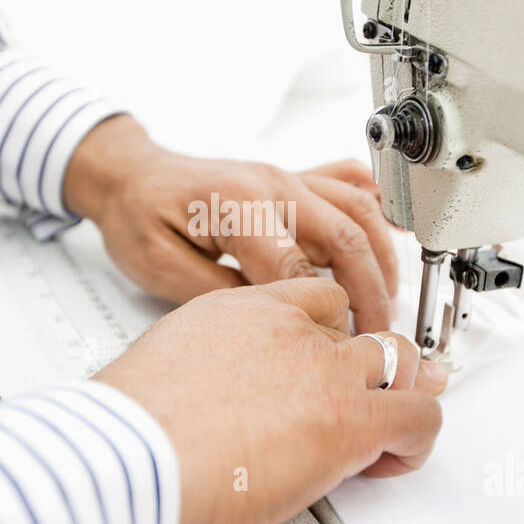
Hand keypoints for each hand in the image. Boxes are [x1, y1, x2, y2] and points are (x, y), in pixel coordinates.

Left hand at [64, 115, 398, 332]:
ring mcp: (284, 178)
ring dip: (381, 255)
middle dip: (370, 290)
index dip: (323, 312)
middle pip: (345, 236)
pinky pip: (345, 183)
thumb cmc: (140, 217)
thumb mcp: (162, 266)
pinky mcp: (290, 180)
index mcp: (239, 204)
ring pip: (357, 208)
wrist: (130, 176)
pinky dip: (374, 206)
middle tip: (377, 335)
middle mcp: (271, 183)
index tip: (335, 347)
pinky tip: (392, 228)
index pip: (299, 266)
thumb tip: (272, 317)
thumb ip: (220, 291)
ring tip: (389, 300)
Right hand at [94, 278, 447, 523]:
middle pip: (362, 329)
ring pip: (401, 363)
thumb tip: (209, 401)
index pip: (317, 299)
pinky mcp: (347, 419)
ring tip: (385, 432)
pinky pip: (419, 417)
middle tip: (369, 396)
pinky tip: (389, 461)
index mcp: (244, 311)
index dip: (332, 333)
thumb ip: (204, 368)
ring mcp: (325, 369)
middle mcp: (291, 329)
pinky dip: (416, 440)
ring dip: (400, 395)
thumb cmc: (131, 428)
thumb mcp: (165, 366)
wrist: (129, 453)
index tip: (329, 363)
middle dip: (375, 363)